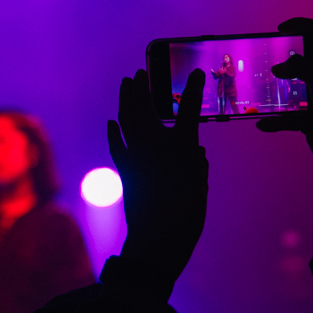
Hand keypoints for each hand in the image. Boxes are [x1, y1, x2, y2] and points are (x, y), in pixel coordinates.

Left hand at [107, 69, 207, 287]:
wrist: (156, 240)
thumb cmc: (186, 217)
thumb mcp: (200, 188)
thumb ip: (197, 165)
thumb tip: (193, 150)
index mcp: (181, 149)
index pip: (189, 111)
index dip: (193, 90)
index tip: (196, 72)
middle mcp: (155, 147)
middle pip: (146, 108)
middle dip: (143, 87)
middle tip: (140, 72)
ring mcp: (136, 158)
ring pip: (126, 121)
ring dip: (125, 100)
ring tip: (126, 84)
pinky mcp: (124, 172)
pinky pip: (116, 146)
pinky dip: (114, 133)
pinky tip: (112, 123)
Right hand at [255, 18, 312, 180]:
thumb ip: (299, 67)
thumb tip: (277, 68)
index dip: (300, 26)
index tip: (279, 29)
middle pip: (302, 59)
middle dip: (284, 58)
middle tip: (266, 57)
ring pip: (291, 87)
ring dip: (275, 90)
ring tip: (258, 88)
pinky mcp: (309, 117)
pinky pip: (286, 116)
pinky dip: (275, 120)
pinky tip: (263, 123)